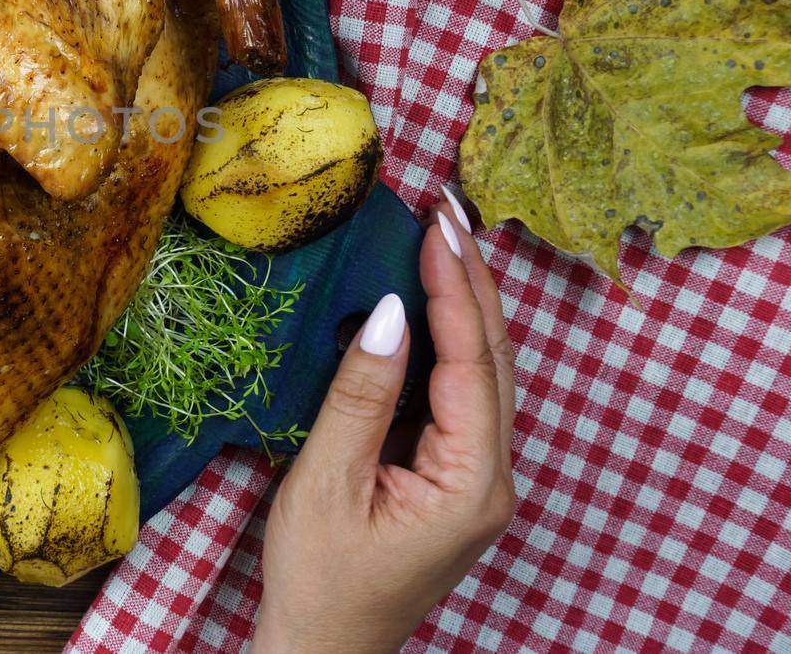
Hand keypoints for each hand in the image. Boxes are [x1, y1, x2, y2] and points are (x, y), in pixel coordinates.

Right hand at [253, 192, 515, 653]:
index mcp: (472, 482)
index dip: (454, 288)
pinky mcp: (458, 478)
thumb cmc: (319, 577)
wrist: (324, 649)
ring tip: (444, 236)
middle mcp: (494, 477)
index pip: (472, 363)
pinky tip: (431, 302)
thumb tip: (390, 310)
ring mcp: (481, 479)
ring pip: (487, 373)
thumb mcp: (328, 482)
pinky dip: (451, 340)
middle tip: (448, 207)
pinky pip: (463, 394)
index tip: (437, 223)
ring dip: (466, 303)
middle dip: (473, 278)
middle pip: (496, 359)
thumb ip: (363, 394)